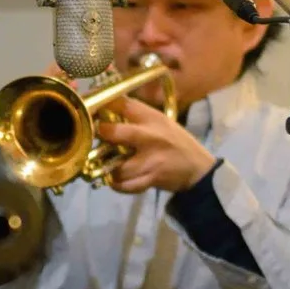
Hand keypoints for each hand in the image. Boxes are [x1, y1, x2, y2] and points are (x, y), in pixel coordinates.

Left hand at [97, 97, 214, 194]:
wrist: (198, 168)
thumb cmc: (176, 142)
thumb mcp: (160, 121)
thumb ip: (136, 116)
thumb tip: (105, 109)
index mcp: (152, 118)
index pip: (122, 104)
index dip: (102, 104)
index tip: (92, 108)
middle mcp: (150, 136)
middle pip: (114, 132)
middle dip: (101, 134)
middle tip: (98, 136)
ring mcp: (150, 159)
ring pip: (116, 165)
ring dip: (108, 167)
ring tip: (108, 165)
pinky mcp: (151, 178)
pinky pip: (125, 184)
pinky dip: (117, 184)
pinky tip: (116, 180)